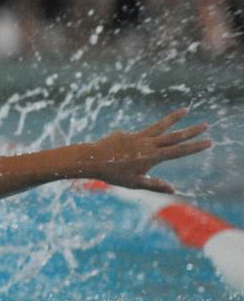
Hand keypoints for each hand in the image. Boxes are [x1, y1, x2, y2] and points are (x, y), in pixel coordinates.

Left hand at [89, 109, 211, 193]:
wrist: (90, 159)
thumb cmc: (112, 174)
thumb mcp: (134, 183)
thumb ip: (154, 184)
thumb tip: (173, 189)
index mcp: (152, 156)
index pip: (179, 150)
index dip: (195, 146)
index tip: (209, 141)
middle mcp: (147, 144)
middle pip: (174, 136)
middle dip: (191, 130)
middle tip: (206, 124)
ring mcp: (137, 136)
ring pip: (160, 126)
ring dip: (174, 119)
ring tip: (185, 110)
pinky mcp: (127, 134)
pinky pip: (139, 136)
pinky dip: (141, 140)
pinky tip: (124, 155)